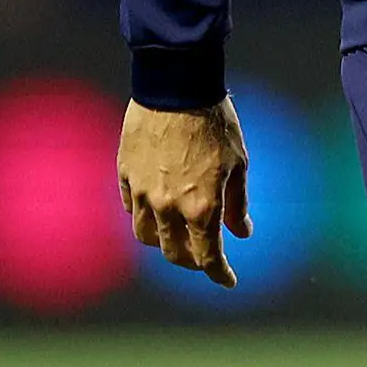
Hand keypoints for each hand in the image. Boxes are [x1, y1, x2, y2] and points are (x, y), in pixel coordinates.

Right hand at [118, 98, 249, 287]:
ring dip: (163, 242)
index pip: (207, 257)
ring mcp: (141, 192)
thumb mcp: (239, 164)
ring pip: (145, 235)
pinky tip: (156, 208)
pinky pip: (129, 207)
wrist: (177, 86)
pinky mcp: (125, 173)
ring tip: (177, 234)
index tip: (228, 280)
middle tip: (204, 257)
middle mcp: (167, 207)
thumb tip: (242, 232)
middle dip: (192, 262)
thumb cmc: (215, 122)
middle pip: (173, 253)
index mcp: (201, 208)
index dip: (219, 274)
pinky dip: (143, 215)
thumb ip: (237, 204)